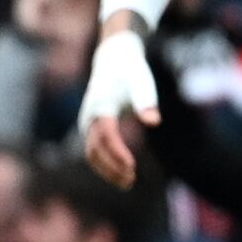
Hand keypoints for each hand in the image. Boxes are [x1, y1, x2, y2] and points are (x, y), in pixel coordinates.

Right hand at [78, 26, 160, 188]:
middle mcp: (89, 117)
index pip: (107, 136)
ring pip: (91, 154)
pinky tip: (122, 172)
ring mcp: (87, 123)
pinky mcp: (90, 127)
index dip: (117, 153)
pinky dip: (105, 164)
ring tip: (128, 182)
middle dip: (112, 167)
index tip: (132, 167)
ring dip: (107, 169)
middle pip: (95, 150)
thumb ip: (147, 103)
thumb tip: (154, 122)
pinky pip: (93, 150)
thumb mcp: (143, 84)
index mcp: (102, 107)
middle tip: (131, 180)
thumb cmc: (131, 73)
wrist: (113, 60)